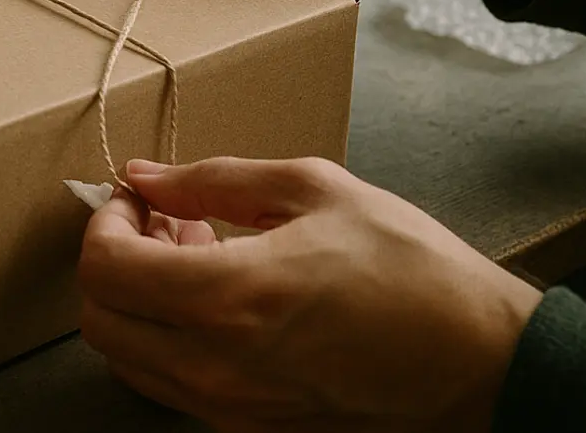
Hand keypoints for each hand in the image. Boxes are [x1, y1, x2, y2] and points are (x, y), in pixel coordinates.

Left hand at [78, 157, 541, 431]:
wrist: (485, 365)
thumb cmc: (414, 273)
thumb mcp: (316, 191)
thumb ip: (213, 181)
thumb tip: (146, 177)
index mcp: (230, 297)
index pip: (104, 268)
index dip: (106, 222)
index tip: (137, 198)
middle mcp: (217, 366)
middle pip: (100, 320)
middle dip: (114, 261)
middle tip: (162, 222)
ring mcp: (231, 409)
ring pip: (129, 359)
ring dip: (140, 302)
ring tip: (197, 255)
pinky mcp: (251, 431)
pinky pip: (174, 386)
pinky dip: (172, 339)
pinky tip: (222, 300)